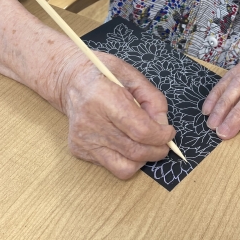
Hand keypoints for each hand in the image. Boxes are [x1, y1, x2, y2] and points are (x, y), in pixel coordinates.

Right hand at [58, 50, 175, 178]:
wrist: (70, 81)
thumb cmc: (102, 73)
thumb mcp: (131, 74)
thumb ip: (152, 98)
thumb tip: (163, 125)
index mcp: (102, 97)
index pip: (139, 130)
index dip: (160, 136)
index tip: (169, 132)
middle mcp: (89, 122)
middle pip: (134, 151)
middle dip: (157, 150)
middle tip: (164, 142)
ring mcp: (82, 139)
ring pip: (124, 167)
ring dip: (143, 158)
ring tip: (145, 143)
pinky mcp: (78, 150)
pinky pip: (112, 166)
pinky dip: (126, 158)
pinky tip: (125, 141)